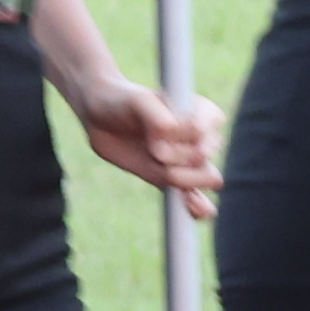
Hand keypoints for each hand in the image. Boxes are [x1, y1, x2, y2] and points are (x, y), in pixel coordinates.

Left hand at [69, 78, 223, 213]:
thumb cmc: (123, 101)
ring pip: (208, 178)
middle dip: (180, 159)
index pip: (204, 131)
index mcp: (201, 112)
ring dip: (185, 180)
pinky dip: (198, 207)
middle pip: (205, 157)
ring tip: (162, 170)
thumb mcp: (139, 101)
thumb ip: (157, 118)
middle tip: (155, 151)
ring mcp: (188, 161)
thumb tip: (166, 145)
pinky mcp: (173, 179)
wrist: (101, 117)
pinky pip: (196, 199)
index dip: (183, 135)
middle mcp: (200, 138)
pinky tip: (192, 209)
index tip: (162, 130)